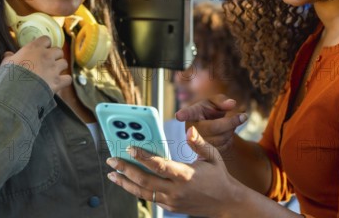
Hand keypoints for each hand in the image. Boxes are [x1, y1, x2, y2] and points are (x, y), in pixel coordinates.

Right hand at [1, 36, 71, 92]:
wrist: (16, 91)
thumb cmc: (10, 75)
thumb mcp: (6, 63)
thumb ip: (9, 57)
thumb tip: (8, 54)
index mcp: (34, 48)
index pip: (46, 39)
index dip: (45, 44)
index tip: (42, 49)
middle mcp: (47, 56)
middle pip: (58, 50)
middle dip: (55, 55)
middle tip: (49, 62)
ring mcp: (54, 68)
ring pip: (64, 63)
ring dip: (60, 67)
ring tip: (54, 72)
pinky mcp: (58, 81)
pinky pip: (68, 78)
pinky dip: (65, 80)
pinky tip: (60, 82)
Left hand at [106, 126, 242, 216]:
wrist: (227, 203)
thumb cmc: (219, 176)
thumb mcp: (212, 156)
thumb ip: (198, 143)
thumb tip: (189, 130)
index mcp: (186, 175)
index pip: (159, 165)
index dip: (142, 157)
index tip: (129, 148)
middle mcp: (176, 190)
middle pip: (144, 180)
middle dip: (125, 169)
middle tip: (111, 160)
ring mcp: (172, 201)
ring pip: (143, 192)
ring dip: (125, 183)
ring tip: (112, 174)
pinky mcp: (170, 207)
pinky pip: (150, 198)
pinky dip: (137, 189)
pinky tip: (128, 181)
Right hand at [175, 94, 246, 152]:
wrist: (212, 126)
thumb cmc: (212, 110)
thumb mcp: (215, 101)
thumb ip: (222, 101)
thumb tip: (232, 104)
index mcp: (192, 114)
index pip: (187, 113)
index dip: (183, 114)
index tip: (179, 115)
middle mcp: (190, 129)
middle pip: (213, 127)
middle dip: (230, 122)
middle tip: (244, 116)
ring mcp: (196, 143)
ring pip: (220, 139)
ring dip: (231, 130)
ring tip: (232, 123)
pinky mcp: (204, 153)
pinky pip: (223, 147)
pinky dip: (230, 139)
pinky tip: (227, 133)